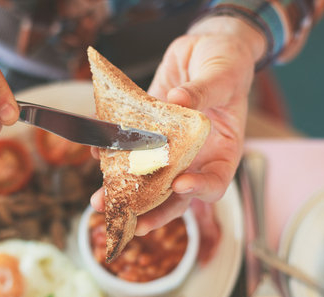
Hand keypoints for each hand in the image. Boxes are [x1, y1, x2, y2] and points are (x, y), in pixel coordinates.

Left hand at [91, 16, 265, 234]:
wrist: (205, 48)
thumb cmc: (227, 63)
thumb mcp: (222, 74)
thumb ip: (203, 91)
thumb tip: (178, 101)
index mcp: (223, 151)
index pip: (215, 182)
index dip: (199, 189)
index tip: (180, 184)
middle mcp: (195, 157)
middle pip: (175, 194)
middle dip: (151, 210)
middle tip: (129, 221)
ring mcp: (169, 148)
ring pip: (147, 178)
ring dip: (123, 191)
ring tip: (99, 200)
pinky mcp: (148, 133)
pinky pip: (130, 148)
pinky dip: (112, 152)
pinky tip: (97, 152)